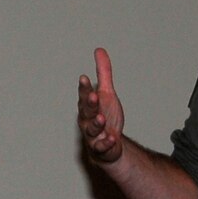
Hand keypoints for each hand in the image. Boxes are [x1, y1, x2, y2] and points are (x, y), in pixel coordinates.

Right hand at [77, 47, 125, 166]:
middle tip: (93, 96)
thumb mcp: (106, 93)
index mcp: (88, 106)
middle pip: (86, 112)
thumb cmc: (105, 117)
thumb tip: (99, 50)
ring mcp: (93, 135)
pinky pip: (102, 146)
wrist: (109, 145)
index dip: (84, 88)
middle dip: (89, 104)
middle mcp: (87, 120)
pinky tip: (113, 138)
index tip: (84, 78)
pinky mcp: (101, 148)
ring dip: (96, 124)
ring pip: (91, 130)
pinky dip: (106, 143)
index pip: (84, 95)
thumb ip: (103, 74)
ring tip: (101, 118)